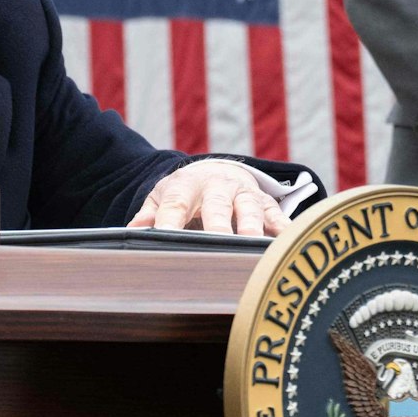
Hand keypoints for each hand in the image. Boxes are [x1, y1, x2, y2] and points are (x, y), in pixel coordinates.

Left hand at [129, 160, 288, 236]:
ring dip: (251, 227)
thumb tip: (132, 232)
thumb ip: (149, 213)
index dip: (170, 221)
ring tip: (251, 246)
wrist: (217, 171)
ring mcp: (244, 193)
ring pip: (249, 209)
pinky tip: (285, 243)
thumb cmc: (186, 192)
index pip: (176, 204)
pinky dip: (282, 228)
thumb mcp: (163, 196)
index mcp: (187, 186)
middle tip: (216, 243)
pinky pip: (276, 215)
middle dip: (218, 225)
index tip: (163, 238)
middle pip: (217, 206)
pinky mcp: (266, 203)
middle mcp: (218, 186)